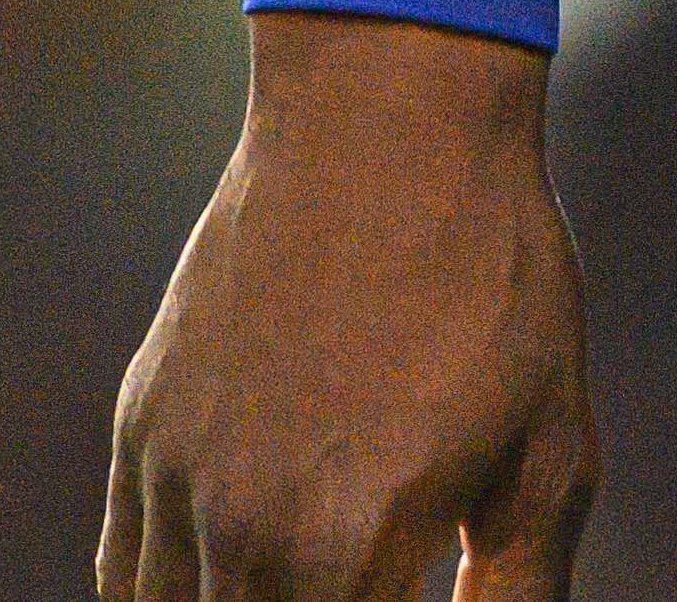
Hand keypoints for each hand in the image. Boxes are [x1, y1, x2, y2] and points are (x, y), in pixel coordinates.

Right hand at [105, 11, 596, 598]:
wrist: (387, 123)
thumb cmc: (492, 278)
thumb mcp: (551, 445)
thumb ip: (523, 588)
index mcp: (352, 549)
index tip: (401, 594)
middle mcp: (245, 535)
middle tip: (361, 583)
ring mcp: (177, 485)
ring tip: (309, 576)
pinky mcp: (140, 433)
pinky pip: (125, 578)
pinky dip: (168, 601)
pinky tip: (230, 583)